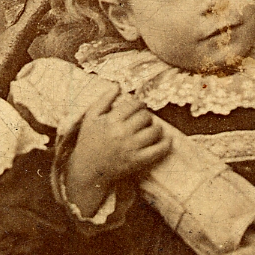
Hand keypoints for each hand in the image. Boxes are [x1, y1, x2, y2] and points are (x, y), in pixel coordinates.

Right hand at [63, 87, 170, 215]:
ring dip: (156, 128)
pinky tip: (167, 140)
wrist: (87, 169)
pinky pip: (158, 150)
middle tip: (143, 119)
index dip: (139, 104)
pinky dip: (166, 144)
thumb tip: (117, 85)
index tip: (138, 107)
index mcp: (111, 120)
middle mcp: (122, 133)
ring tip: (151, 129)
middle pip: (145, 116)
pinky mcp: (137, 161)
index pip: (134, 105)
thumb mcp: (91, 117)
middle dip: (146, 115)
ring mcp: (131, 148)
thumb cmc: (88, 141)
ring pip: (154, 131)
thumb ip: (104, 99)